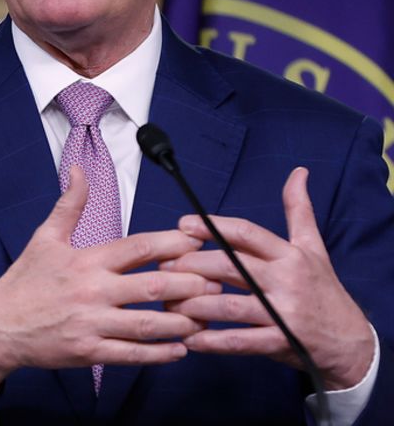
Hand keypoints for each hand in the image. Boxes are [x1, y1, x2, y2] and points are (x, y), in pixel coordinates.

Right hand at [0, 165, 217, 390]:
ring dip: (182, 322)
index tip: (198, 241)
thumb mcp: (44, 238)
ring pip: (149, 325)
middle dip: (190, 285)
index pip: (138, 248)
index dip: (173, 243)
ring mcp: (91, 324)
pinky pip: (132, 355)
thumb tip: (78, 169)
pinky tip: (181, 350)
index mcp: (85, 260)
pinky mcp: (88, 352)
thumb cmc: (23, 281)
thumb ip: (69, 204)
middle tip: (217, 283)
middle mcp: (92, 291)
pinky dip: (160, 354)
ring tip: (205, 318)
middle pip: (154, 287)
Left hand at [162, 167, 374, 389]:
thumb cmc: (322, 289)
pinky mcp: (280, 342)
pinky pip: (239, 342)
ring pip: (228, 306)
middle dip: (191, 265)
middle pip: (229, 267)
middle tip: (164, 266)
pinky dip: (211, 341)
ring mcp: (282, 314)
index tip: (183, 224)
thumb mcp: (314, 247)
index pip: (246, 233)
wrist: (350, 341)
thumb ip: (299, 210)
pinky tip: (188, 338)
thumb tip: (298, 172)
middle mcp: (285, 281)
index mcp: (289, 255)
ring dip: (193, 304)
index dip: (212, 227)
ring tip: (167, 302)